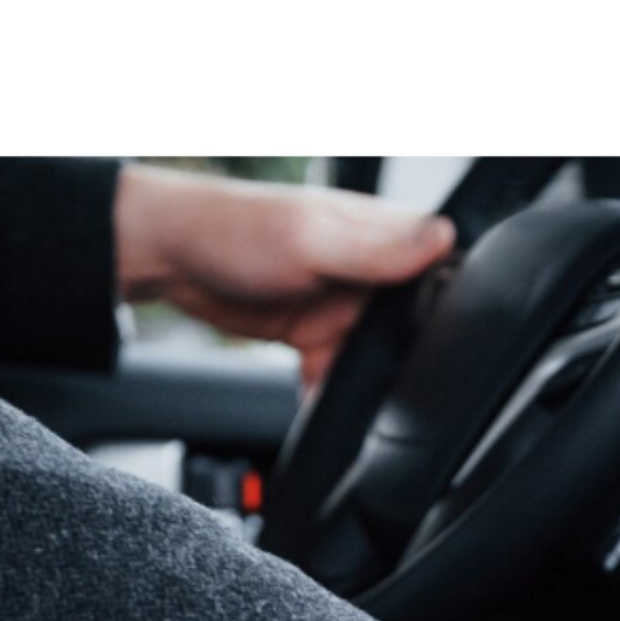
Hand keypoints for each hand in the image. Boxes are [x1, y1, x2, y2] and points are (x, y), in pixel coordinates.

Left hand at [113, 165, 454, 387]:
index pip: (444, 270)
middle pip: (416, 326)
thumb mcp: (311, 239)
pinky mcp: (319, 332)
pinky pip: (342, 372)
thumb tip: (444, 238)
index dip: (450, 310)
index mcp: (386, 232)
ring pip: (379, 358)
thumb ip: (378, 247)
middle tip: (379, 374)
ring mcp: (346, 304)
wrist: (169, 258)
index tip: (437, 345)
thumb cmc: (234, 228)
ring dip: (365, 379)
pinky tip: (318, 392)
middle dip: (401, 357)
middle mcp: (373, 268)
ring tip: (344, 386)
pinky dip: (332, 389)